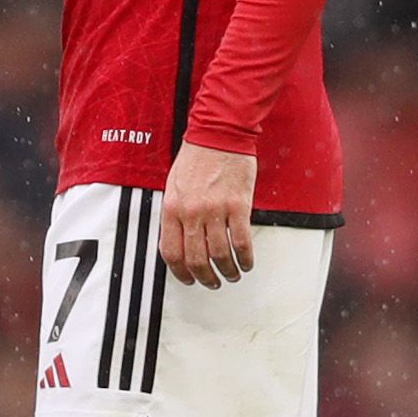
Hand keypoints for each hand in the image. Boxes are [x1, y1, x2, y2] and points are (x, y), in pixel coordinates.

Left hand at [160, 143, 257, 286]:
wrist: (218, 134)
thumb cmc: (196, 157)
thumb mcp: (174, 186)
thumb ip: (176, 214)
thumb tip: (179, 241)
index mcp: (172, 208)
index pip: (171, 252)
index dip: (180, 272)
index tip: (188, 279)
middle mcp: (192, 212)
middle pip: (196, 259)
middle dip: (205, 278)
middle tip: (212, 282)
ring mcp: (215, 210)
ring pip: (219, 255)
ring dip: (227, 272)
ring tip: (232, 275)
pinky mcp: (238, 206)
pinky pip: (241, 242)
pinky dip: (245, 258)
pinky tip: (246, 262)